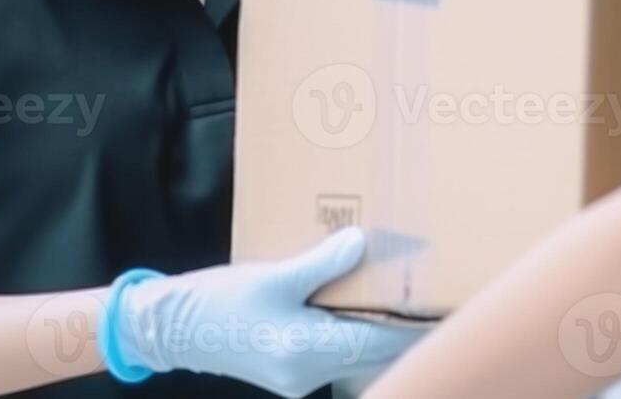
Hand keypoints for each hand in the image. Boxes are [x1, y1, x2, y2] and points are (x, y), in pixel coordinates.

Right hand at [108, 227, 425, 396]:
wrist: (170, 329)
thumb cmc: (218, 303)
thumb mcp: (272, 275)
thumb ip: (322, 262)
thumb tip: (362, 245)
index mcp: (307, 353)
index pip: (383, 344)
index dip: (419, 324)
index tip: (450, 304)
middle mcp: (310, 373)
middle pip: (377, 351)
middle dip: (406, 323)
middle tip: (436, 290)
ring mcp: (301, 375)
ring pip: (359, 351)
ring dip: (382, 325)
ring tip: (408, 290)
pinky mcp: (293, 367)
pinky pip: (339, 348)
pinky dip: (357, 327)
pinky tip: (364, 299)